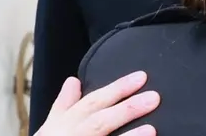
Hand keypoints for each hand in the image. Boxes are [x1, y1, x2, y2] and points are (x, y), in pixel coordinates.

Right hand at [34, 72, 158, 135]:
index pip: (93, 102)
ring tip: (151, 129)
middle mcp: (72, 135)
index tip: (142, 76)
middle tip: (154, 97)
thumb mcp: (50, 126)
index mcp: (66, 123)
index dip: (117, 89)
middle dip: (126, 109)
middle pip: (100, 122)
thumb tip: (73, 80)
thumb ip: (64, 104)